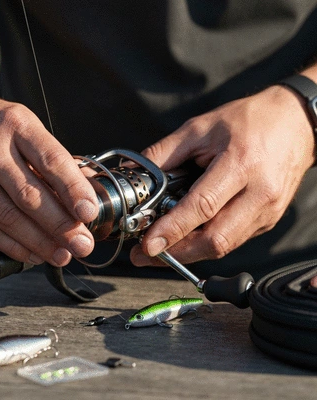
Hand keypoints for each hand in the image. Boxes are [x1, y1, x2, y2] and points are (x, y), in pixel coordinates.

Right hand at [0, 95, 97, 265]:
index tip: (90, 213)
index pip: (52, 161)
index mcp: (18, 125)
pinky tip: (33, 253)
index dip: (74, 190)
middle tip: (82, 244)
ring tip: (62, 255)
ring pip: (8, 217)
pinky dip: (13, 246)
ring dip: (40, 242)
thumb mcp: (28, 128)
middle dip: (61, 226)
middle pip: (29, 196)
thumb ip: (55, 160)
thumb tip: (87, 193)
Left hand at [131, 84, 315, 266]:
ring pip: (225, 246)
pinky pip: (234, 239)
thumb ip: (164, 151)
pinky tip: (189, 238)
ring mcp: (268, 211)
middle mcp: (259, 193)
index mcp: (241, 164)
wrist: (296, 123)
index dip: (173, 230)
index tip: (148, 245)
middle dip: (177, 253)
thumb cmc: (249, 120)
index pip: (202, 207)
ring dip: (190, 252)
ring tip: (163, 249)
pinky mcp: (269, 219)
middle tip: (147, 254)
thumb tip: (133, 169)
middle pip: (216, 239)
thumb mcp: (200, 128)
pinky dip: (207, 243)